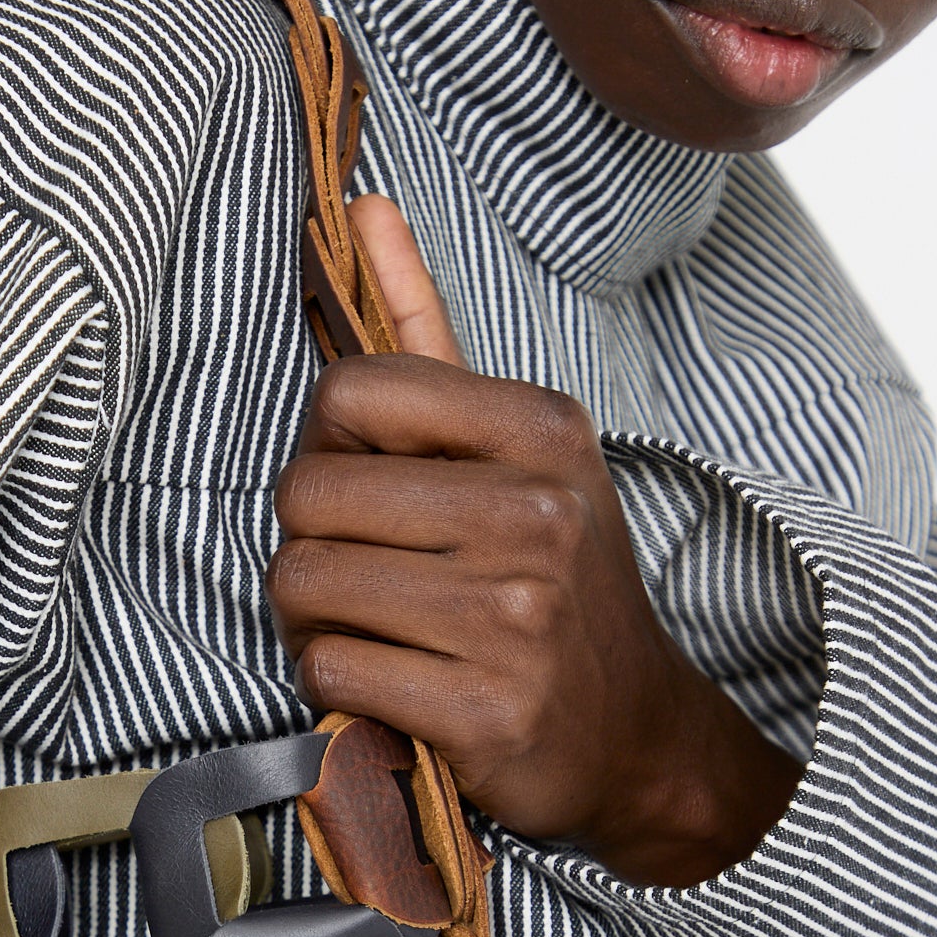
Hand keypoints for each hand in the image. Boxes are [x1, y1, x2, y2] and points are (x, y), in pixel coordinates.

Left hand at [267, 197, 801, 885]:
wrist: (631, 732)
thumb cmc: (548, 578)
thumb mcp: (515, 446)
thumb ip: (425, 327)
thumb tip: (360, 205)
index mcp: (541, 428)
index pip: (347, 393)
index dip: (327, 451)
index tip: (368, 491)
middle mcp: (538, 513)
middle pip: (305, 495)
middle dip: (306, 544)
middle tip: (358, 576)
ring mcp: (516, 616)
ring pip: (305, 585)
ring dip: (311, 619)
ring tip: (373, 630)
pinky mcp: (486, 709)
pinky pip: (330, 672)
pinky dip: (336, 686)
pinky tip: (389, 686)